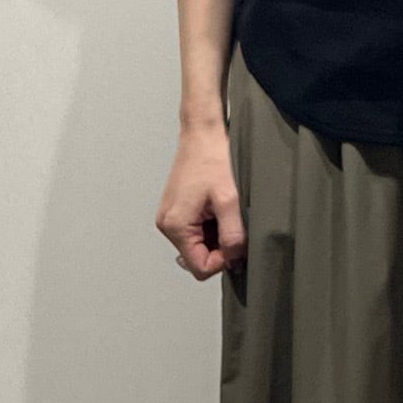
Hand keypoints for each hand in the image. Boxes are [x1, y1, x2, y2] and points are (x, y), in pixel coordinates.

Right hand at [158, 121, 245, 278]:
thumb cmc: (213, 159)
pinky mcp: (176, 210)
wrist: (203, 134)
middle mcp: (167, 224)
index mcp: (175, 225)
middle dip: (220, 247)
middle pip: (198, 258)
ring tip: (224, 210)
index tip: (236, 241)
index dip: (223, 260)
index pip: (200, 268)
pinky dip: (211, 226)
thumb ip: (233, 235)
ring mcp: (170, 217)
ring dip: (216, 235)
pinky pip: (196, 232)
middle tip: (232, 221)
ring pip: (198, 245)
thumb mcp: (230, 201)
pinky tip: (217, 207)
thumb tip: (234, 259)